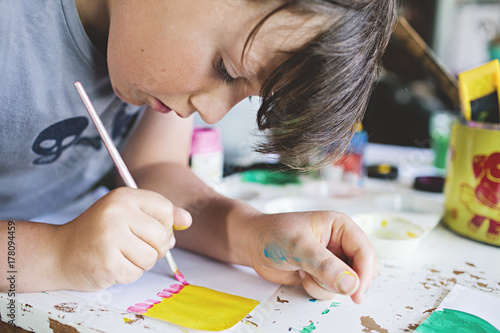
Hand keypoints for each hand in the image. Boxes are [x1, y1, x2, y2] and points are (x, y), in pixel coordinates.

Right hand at [54, 187, 191, 290]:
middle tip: (135, 246)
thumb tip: (187, 221)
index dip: (164, 225)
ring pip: (152, 257)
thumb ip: (159, 215)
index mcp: (123, 197)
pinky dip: (128, 273)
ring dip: (141, 262)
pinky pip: (136, 273)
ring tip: (122, 255)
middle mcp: (116, 213)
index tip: (148, 230)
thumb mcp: (128, 214)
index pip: (165, 209)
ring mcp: (110, 238)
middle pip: (162, 236)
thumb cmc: (99, 232)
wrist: (59, 253)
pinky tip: (112, 264)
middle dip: (155, 247)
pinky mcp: (107, 262)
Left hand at [247, 211, 377, 302]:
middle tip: (325, 282)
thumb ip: (325, 265)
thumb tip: (350, 283)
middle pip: (362, 270)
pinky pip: (331, 291)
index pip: (364, 251)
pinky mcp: (322, 275)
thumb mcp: (299, 246)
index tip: (356, 292)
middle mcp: (339, 243)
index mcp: (340, 226)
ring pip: (347, 284)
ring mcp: (331, 260)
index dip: (364, 272)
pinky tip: (301, 276)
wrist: (252, 244)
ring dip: (326, 286)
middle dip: (345, 281)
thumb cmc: (272, 234)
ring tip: (305, 272)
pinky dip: (317, 290)